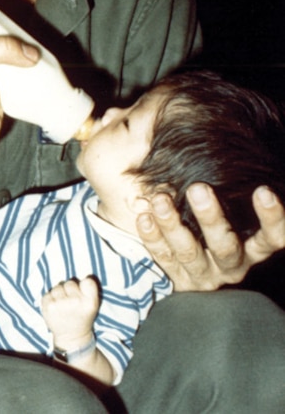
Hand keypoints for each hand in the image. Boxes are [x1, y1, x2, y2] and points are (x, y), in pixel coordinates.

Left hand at [41, 277, 98, 348]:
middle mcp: (76, 302)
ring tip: (63, 306)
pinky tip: (55, 308)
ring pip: (58, 286)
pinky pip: (48, 293)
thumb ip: (89, 289)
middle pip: (70, 283)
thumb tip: (81, 274)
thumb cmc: (82, 317)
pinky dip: (50, 299)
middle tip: (72, 303)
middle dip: (70, 290)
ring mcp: (61, 304)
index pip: (88, 281)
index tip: (83, 294)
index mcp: (89, 303)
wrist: (71, 337)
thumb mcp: (93, 306)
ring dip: (59, 294)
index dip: (84, 285)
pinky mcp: (48, 306)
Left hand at [137, 184, 284, 290]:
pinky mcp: (177, 278)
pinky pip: (163, 257)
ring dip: (173, 225)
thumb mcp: (231, 207)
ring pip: (189, 252)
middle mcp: (232, 263)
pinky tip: (144, 216)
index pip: (273, 237)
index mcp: (253, 245)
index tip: (262, 190)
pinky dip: (152, 236)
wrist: (193, 267)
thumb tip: (222, 138)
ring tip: (160, 199)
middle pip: (225, 246)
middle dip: (211, 217)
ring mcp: (204, 273)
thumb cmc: (216, 223)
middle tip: (198, 188)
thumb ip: (229, 187)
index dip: (272, 217)